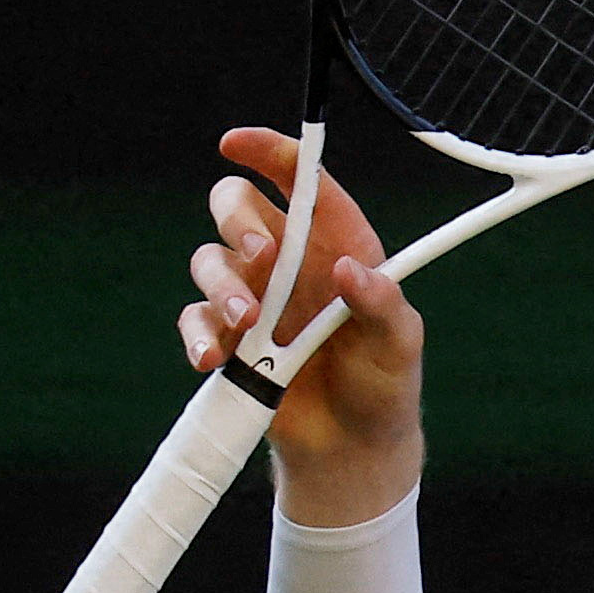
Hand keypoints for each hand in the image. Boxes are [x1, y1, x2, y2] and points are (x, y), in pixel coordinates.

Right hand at [183, 126, 424, 519]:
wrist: (351, 449)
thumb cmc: (383, 386)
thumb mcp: (398, 345)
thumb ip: (382, 304)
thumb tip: (348, 270)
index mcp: (336, 244)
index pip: (299, 181)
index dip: (267, 152)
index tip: (236, 143)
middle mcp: (289, 262)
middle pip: (237, 205)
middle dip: (239, 220)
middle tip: (263, 258)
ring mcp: (253, 299)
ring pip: (209, 259)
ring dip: (221, 283)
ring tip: (246, 321)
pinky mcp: (228, 340)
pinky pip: (194, 319)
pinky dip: (197, 334)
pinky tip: (212, 358)